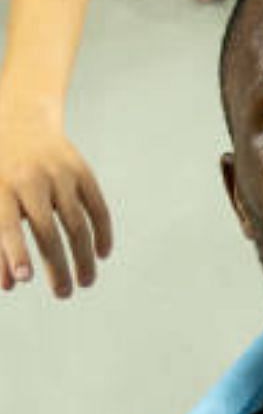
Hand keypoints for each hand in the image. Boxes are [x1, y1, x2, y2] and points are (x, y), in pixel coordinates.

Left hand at [0, 114, 111, 297]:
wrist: (18, 119)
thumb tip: (7, 285)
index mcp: (0, 184)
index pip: (6, 223)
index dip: (15, 251)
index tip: (24, 279)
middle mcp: (31, 179)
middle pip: (47, 231)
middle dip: (56, 266)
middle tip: (63, 294)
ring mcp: (60, 174)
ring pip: (76, 224)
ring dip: (82, 258)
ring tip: (85, 282)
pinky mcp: (82, 172)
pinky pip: (97, 208)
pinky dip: (102, 233)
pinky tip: (101, 255)